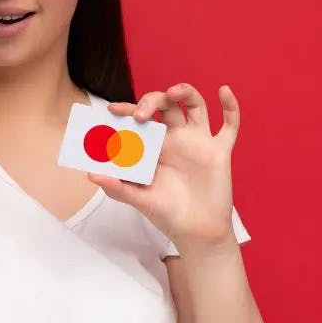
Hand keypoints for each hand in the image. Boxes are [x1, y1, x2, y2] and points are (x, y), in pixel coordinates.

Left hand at [88, 83, 241, 252]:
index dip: (128, 109)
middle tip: (141, 114)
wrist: (196, 232)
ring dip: (186, 92)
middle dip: (152, 101)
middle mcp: (177, 138)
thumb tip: (91, 174)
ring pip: (196, 105)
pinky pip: (229, 125)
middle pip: (166, 105)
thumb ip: (117, 187)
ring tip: (175, 91)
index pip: (141, 118)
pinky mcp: (220, 151)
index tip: (112, 109)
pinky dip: (230, 107)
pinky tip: (224, 91)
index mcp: (156, 146)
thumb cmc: (167, 214)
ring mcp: (199, 142)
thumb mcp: (139, 200)